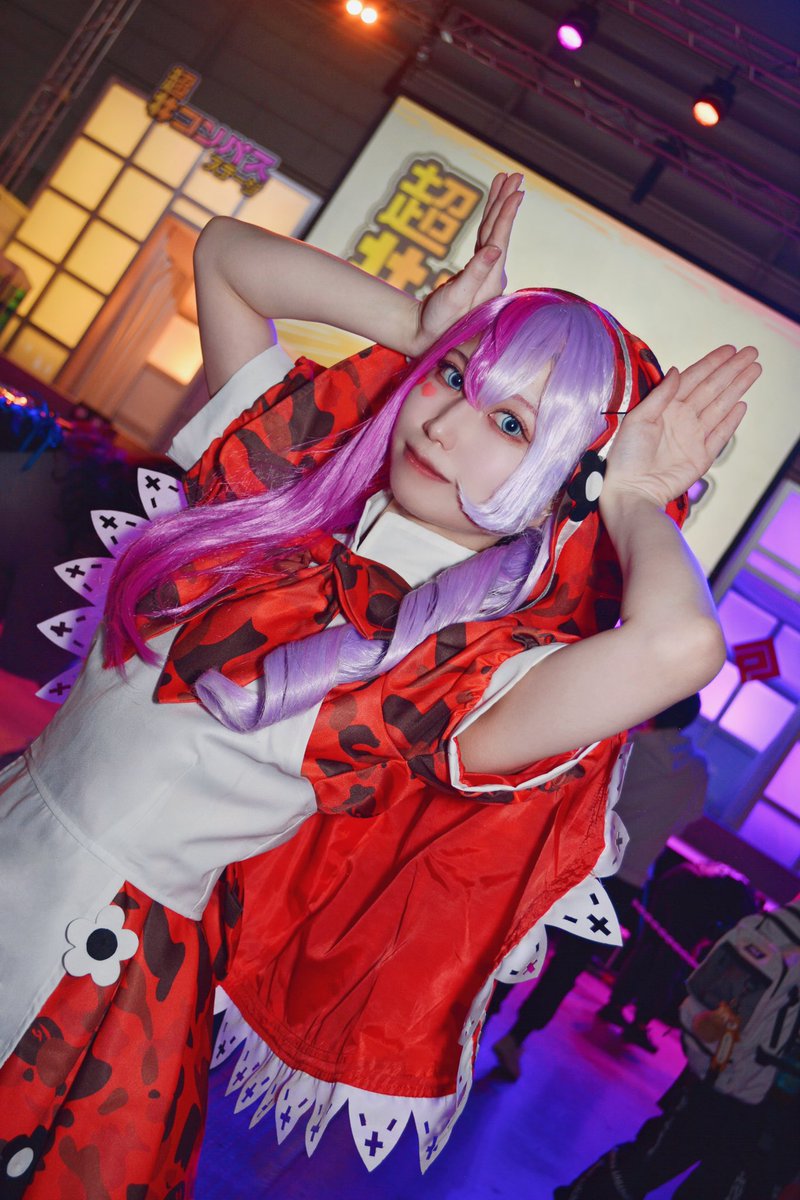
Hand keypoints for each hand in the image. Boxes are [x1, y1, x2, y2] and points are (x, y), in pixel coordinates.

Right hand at [409, 172, 523, 354]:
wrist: (430, 337)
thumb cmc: (441, 322)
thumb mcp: (456, 298)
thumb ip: (475, 273)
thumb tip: (496, 248)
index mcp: (491, 279)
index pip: (501, 240)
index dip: (507, 215)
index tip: (517, 192)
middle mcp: (492, 274)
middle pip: (500, 231)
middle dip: (506, 201)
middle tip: (515, 175)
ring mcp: (485, 272)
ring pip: (492, 232)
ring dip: (498, 206)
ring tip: (503, 181)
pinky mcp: (474, 272)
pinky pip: (484, 239)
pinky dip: (488, 221)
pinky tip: (491, 210)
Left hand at [602, 344, 760, 509]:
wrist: (631, 490)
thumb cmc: (626, 456)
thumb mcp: (638, 419)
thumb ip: (660, 395)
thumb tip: (677, 370)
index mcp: (665, 407)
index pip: (693, 379)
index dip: (712, 363)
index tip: (730, 350)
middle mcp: (681, 419)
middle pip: (712, 389)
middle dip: (732, 370)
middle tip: (751, 353)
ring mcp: (693, 437)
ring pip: (720, 407)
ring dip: (737, 388)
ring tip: (754, 371)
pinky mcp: (701, 457)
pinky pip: (720, 435)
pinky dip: (731, 421)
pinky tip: (741, 405)